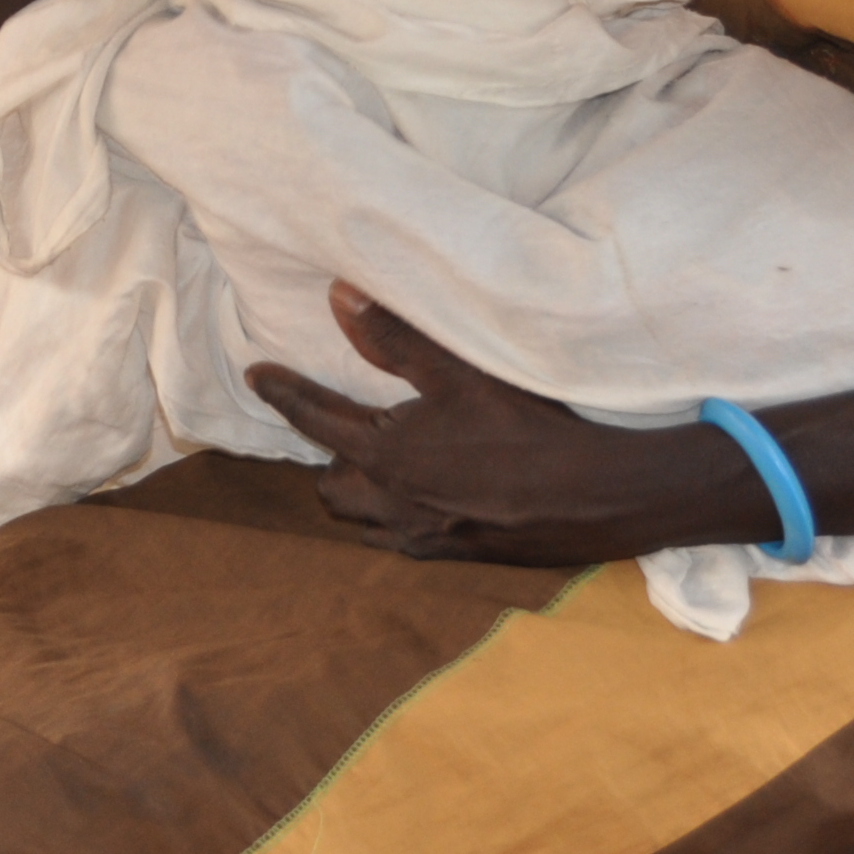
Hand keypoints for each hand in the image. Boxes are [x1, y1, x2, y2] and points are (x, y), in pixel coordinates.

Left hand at [246, 287, 749, 564]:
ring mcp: (424, 536)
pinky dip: (396, 519)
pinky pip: (403, 541)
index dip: (283, 393)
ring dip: (358, 494)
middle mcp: (392, 503)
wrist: (596, 499)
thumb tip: (338, 296)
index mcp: (384, 455)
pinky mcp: (458, 556)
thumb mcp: (461, 371)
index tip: (257, 374)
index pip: (315, 418)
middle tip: (338, 430)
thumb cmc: (528, 429)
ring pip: (363, 520)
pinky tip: (425, 501)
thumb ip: (396, 336)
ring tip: (375, 467)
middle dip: (326, 461)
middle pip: (331, 487)